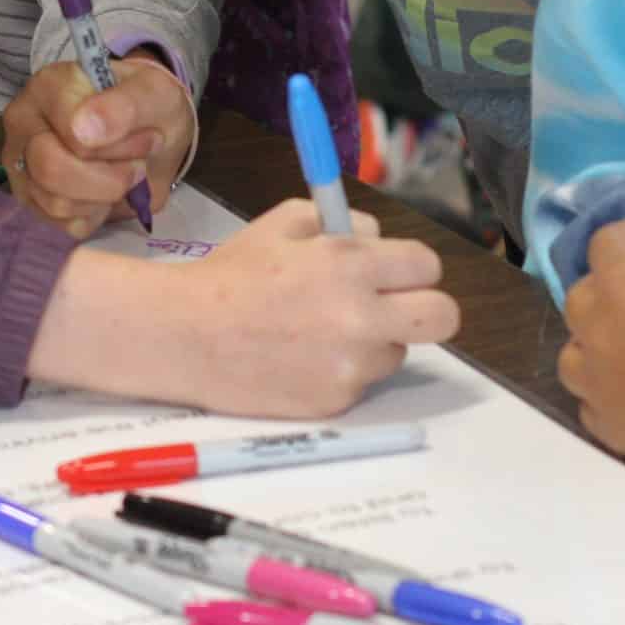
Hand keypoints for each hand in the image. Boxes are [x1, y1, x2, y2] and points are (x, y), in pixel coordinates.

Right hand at [2, 54, 193, 237]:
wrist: (149, 134)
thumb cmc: (146, 108)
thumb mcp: (154, 93)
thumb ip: (125, 105)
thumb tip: (86, 130)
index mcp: (47, 87)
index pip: (74, 133)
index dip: (120, 145)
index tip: (148, 137)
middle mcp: (23, 123)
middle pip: (51, 169)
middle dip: (109, 179)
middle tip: (137, 166)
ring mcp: (21, 165)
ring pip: (56, 203)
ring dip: (104, 197)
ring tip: (120, 175)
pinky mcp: (29, 201)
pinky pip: (61, 227)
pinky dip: (94, 217)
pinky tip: (102, 193)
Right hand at [28, 201, 455, 416]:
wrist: (183, 334)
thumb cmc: (230, 273)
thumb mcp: (282, 222)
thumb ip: (340, 223)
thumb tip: (376, 239)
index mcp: (352, 264)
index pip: (427, 266)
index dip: (411, 268)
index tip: (394, 273)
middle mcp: (361, 317)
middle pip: (442, 317)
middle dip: (428, 309)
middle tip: (397, 308)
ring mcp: (350, 365)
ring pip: (396, 352)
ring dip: (373, 341)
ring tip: (319, 333)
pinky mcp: (334, 401)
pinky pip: (358, 382)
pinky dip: (339, 370)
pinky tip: (297, 358)